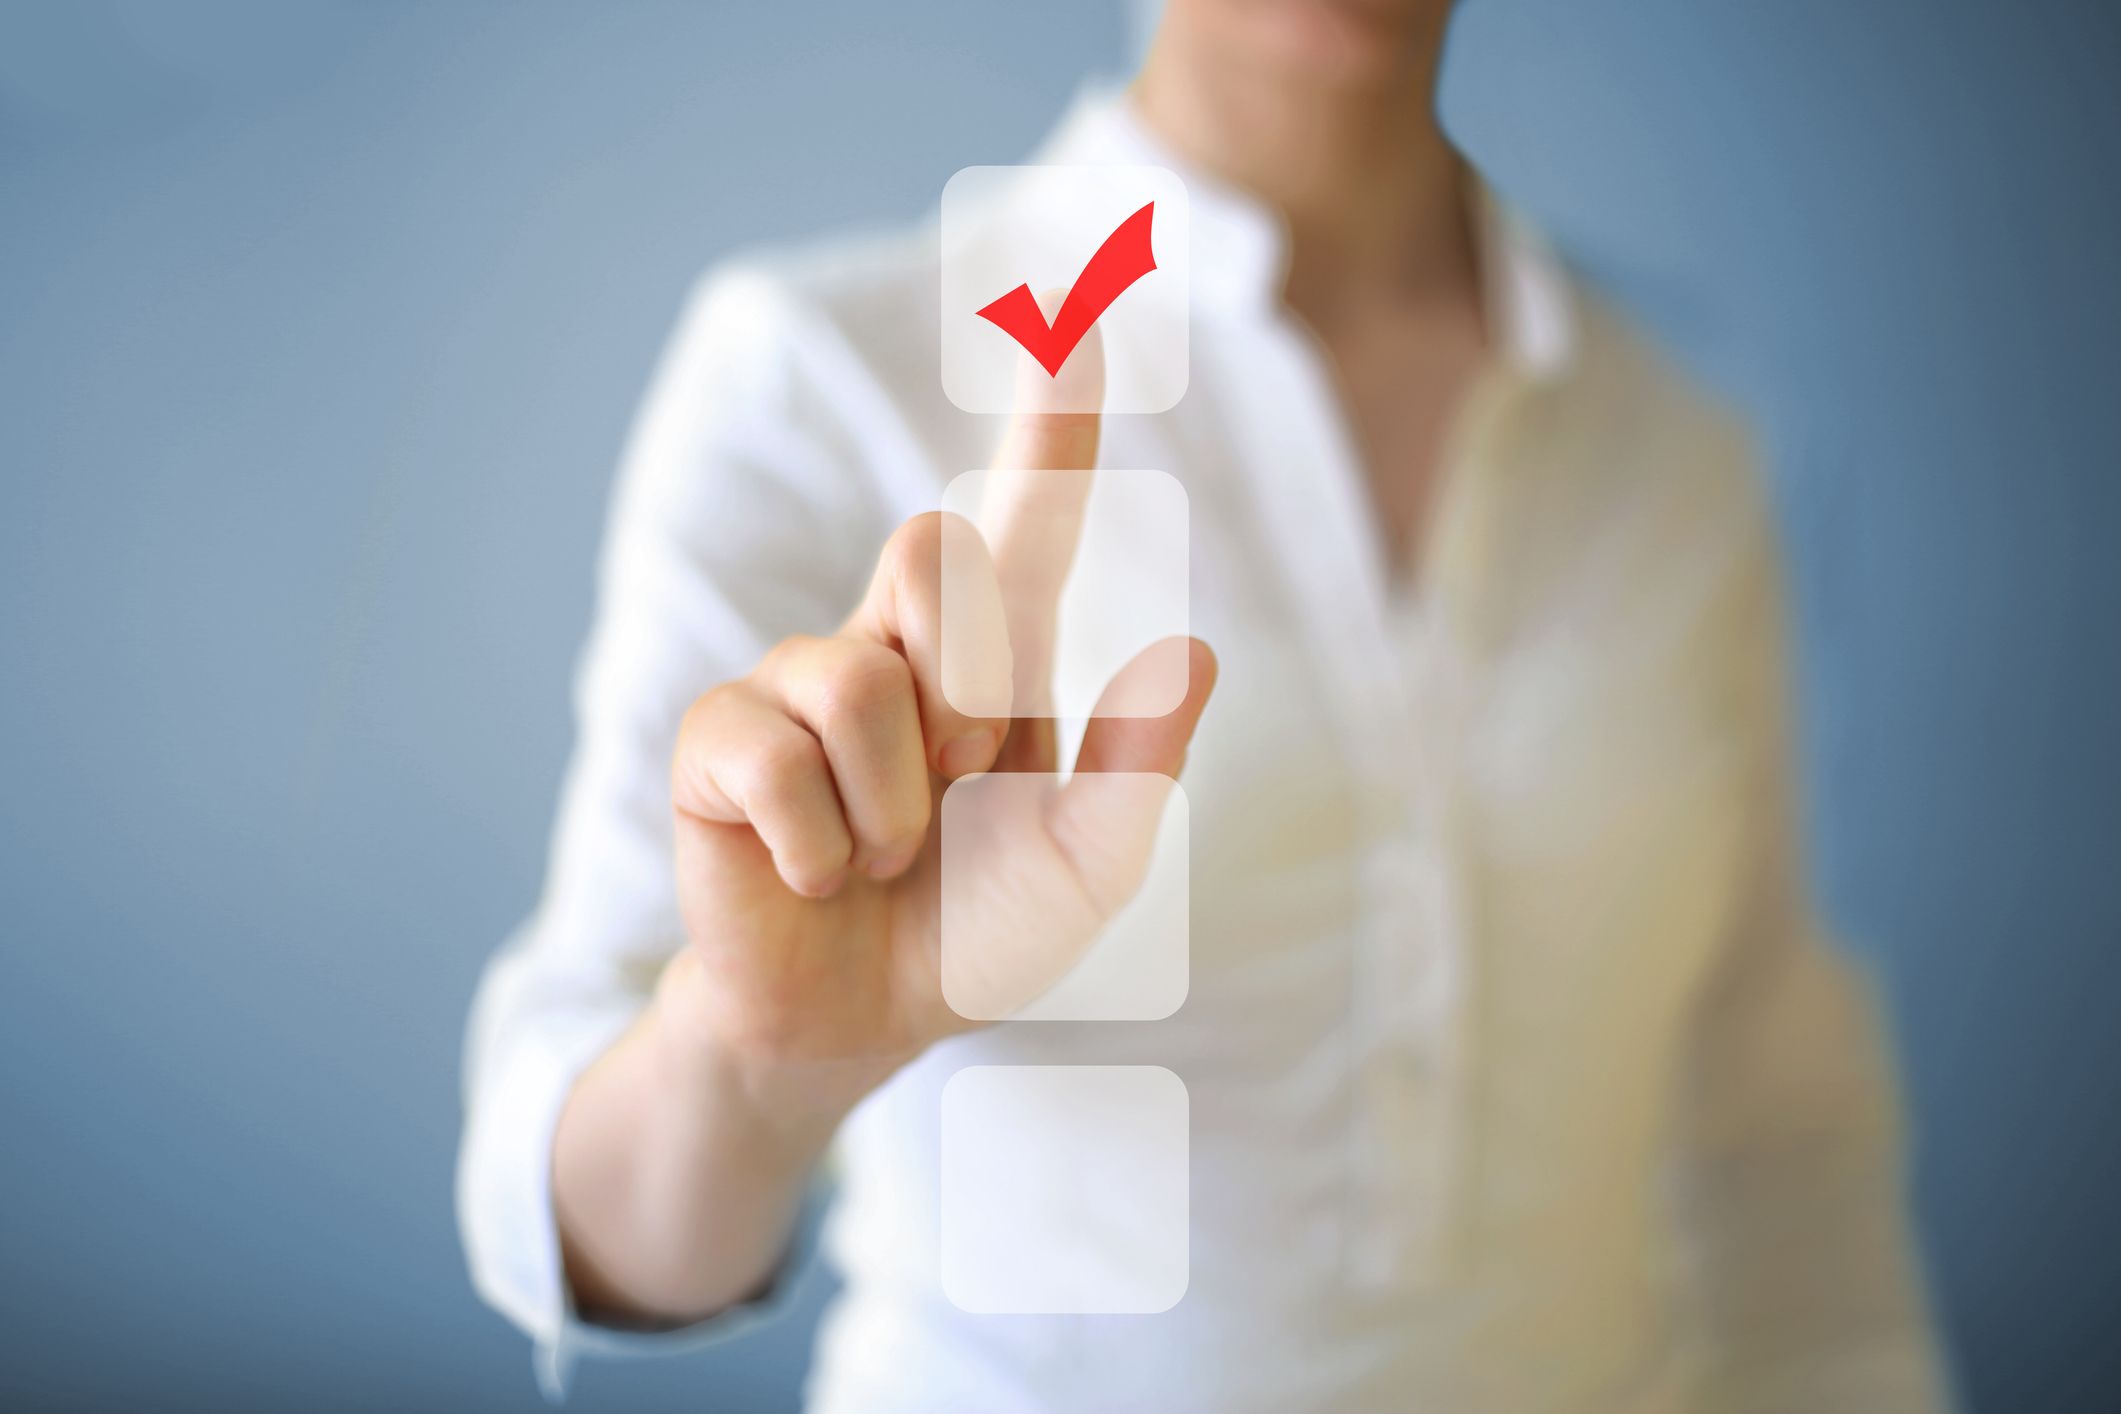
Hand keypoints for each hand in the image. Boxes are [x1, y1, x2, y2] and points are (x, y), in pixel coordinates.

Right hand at [661, 325, 1215, 1088]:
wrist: (855, 1021)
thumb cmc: (969, 931)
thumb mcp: (1081, 869)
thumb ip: (1134, 772)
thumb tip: (1194, 655)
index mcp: (991, 664)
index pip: (1026, 517)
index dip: (1050, 419)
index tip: (1073, 307)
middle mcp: (893, 646)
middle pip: (937, 550)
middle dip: (965, 693)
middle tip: (954, 793)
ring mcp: (796, 684)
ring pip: (860, 678)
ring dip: (892, 807)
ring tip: (878, 856)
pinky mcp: (719, 742)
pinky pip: (777, 757)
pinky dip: (817, 844)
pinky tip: (809, 872)